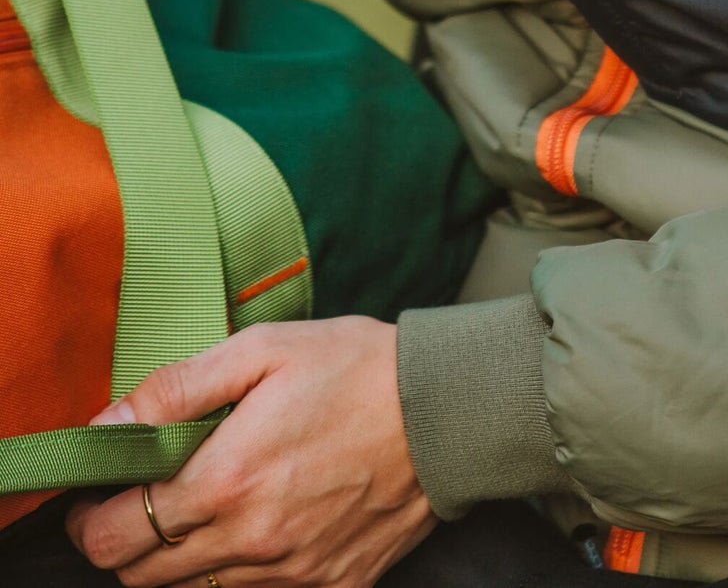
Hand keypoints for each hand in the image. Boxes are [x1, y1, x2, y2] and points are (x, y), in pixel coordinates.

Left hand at [65, 318, 436, 586]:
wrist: (450, 409)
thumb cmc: (357, 367)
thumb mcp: (263, 349)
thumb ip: (176, 388)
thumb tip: (107, 425)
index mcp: (227, 480)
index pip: (114, 536)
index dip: (92, 515)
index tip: (101, 490)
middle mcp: (252, 541)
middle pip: (143, 578)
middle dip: (129, 539)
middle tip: (148, 494)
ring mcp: (292, 573)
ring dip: (183, 557)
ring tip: (210, 501)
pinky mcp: (329, 586)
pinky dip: (241, 569)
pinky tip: (262, 520)